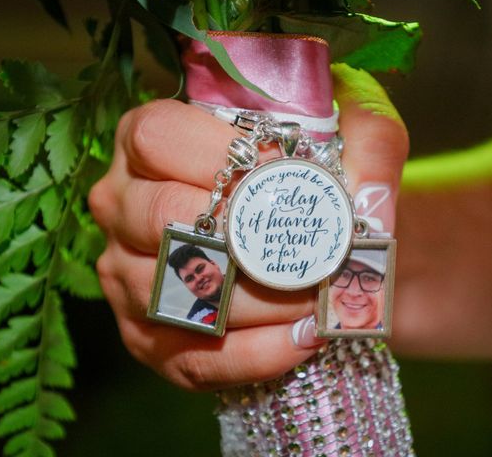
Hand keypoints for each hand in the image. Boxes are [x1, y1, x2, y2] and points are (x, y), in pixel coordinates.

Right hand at [88, 64, 408, 390]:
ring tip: (322, 298)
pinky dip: (255, 355)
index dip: (222, 156)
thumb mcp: (349, 132)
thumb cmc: (316, 173)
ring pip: (181, 294)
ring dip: (263, 303)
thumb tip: (368, 206)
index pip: (159, 137)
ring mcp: (125, 276)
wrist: (312, 237)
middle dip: (252, 240)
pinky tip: (304, 339)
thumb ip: (368, 143)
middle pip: (166, 218)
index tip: (291, 176)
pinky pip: (193, 358)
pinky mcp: (148, 338)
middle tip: (317, 251)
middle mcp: (123, 206)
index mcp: (148, 141)